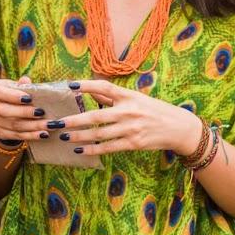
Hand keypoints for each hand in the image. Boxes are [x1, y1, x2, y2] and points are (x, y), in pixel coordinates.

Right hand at [0, 75, 37, 144]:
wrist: (5, 113)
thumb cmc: (15, 95)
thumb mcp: (18, 87)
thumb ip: (23, 85)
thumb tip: (26, 80)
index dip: (13, 96)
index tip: (29, 99)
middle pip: (5, 111)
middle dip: (25, 113)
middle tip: (41, 113)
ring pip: (13, 125)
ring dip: (33, 126)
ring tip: (49, 125)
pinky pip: (16, 135)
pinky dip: (31, 135)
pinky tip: (43, 134)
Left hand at [55, 79, 205, 157]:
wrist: (178, 128)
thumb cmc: (154, 111)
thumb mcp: (137, 99)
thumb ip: (114, 98)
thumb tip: (91, 93)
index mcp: (129, 96)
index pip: (105, 87)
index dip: (87, 85)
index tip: (71, 86)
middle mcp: (129, 111)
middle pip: (96, 115)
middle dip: (73, 120)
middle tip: (56, 122)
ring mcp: (131, 128)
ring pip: (99, 133)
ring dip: (79, 136)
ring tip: (64, 136)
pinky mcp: (134, 143)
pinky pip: (108, 147)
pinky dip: (92, 149)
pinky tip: (79, 149)